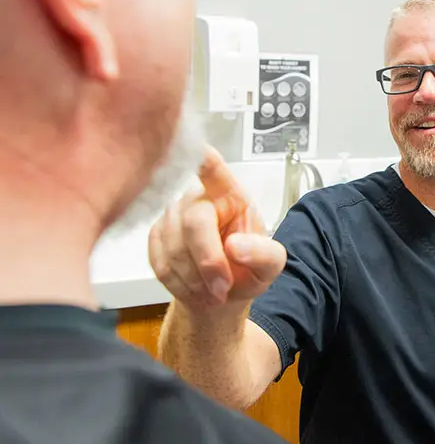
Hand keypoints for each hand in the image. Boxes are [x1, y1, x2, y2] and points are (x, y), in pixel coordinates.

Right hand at [148, 145, 286, 310]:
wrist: (219, 295)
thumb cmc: (246, 270)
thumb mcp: (270, 266)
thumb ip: (264, 255)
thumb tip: (236, 246)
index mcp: (230, 195)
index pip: (213, 168)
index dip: (203, 158)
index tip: (198, 148)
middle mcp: (197, 198)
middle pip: (194, 222)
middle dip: (208, 262)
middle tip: (223, 289)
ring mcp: (172, 216)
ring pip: (174, 247)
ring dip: (194, 279)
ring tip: (213, 292)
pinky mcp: (155, 237)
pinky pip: (160, 263)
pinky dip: (180, 284)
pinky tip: (195, 289)